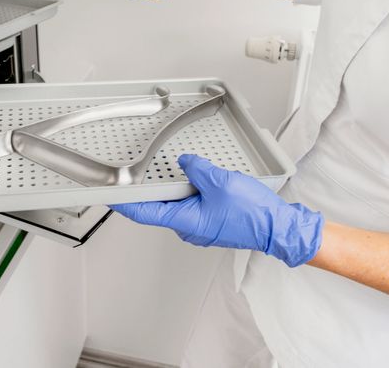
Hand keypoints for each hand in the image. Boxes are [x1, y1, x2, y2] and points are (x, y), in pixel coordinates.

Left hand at [110, 154, 323, 266]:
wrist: (278, 227)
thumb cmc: (252, 212)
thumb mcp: (220, 181)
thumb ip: (197, 169)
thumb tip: (185, 162)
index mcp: (185, 220)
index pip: (144, 212)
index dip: (124, 202)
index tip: (109, 193)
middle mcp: (189, 226)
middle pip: (159, 206)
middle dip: (150, 188)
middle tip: (139, 171)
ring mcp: (201, 225)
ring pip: (178, 203)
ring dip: (174, 187)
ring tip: (173, 169)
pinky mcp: (212, 221)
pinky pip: (193, 204)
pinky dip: (190, 190)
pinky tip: (197, 177)